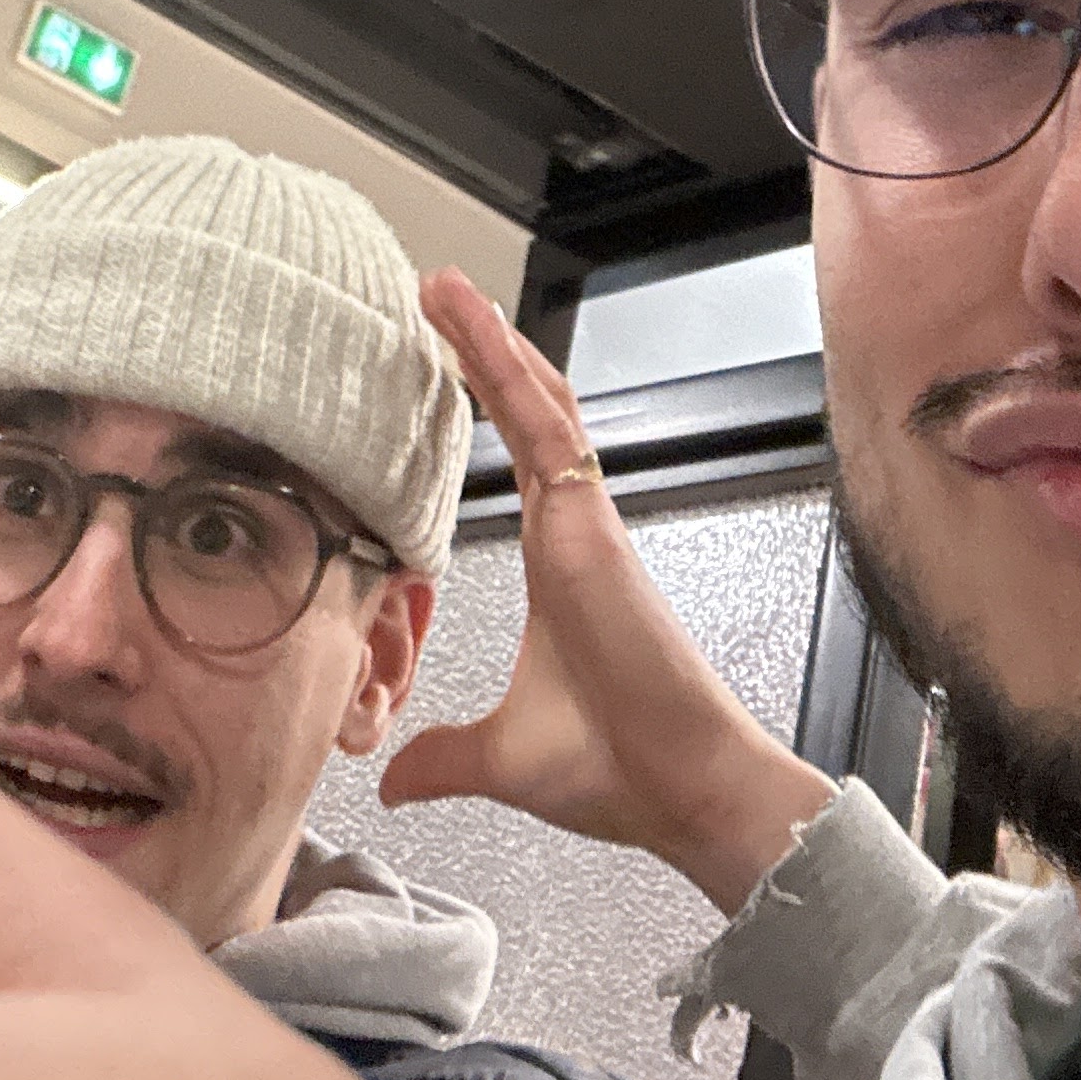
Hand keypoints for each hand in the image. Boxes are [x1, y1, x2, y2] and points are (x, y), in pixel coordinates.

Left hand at [381, 271, 836, 915]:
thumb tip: (395, 778)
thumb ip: (447, 756)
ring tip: (441, 289)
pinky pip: (545, 429)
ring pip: (538, 404)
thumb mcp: (504, 756)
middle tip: (432, 298)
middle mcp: (573, 531)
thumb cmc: (621, 769)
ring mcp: (584, 523)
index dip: (482, 404)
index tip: (440, 364)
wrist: (685, 791)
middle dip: (482, 351)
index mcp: (558, 565)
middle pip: (526, 412)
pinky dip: (506, 371)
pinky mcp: (590, 528)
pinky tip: (471, 325)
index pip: (514, 458)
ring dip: (489, 342)